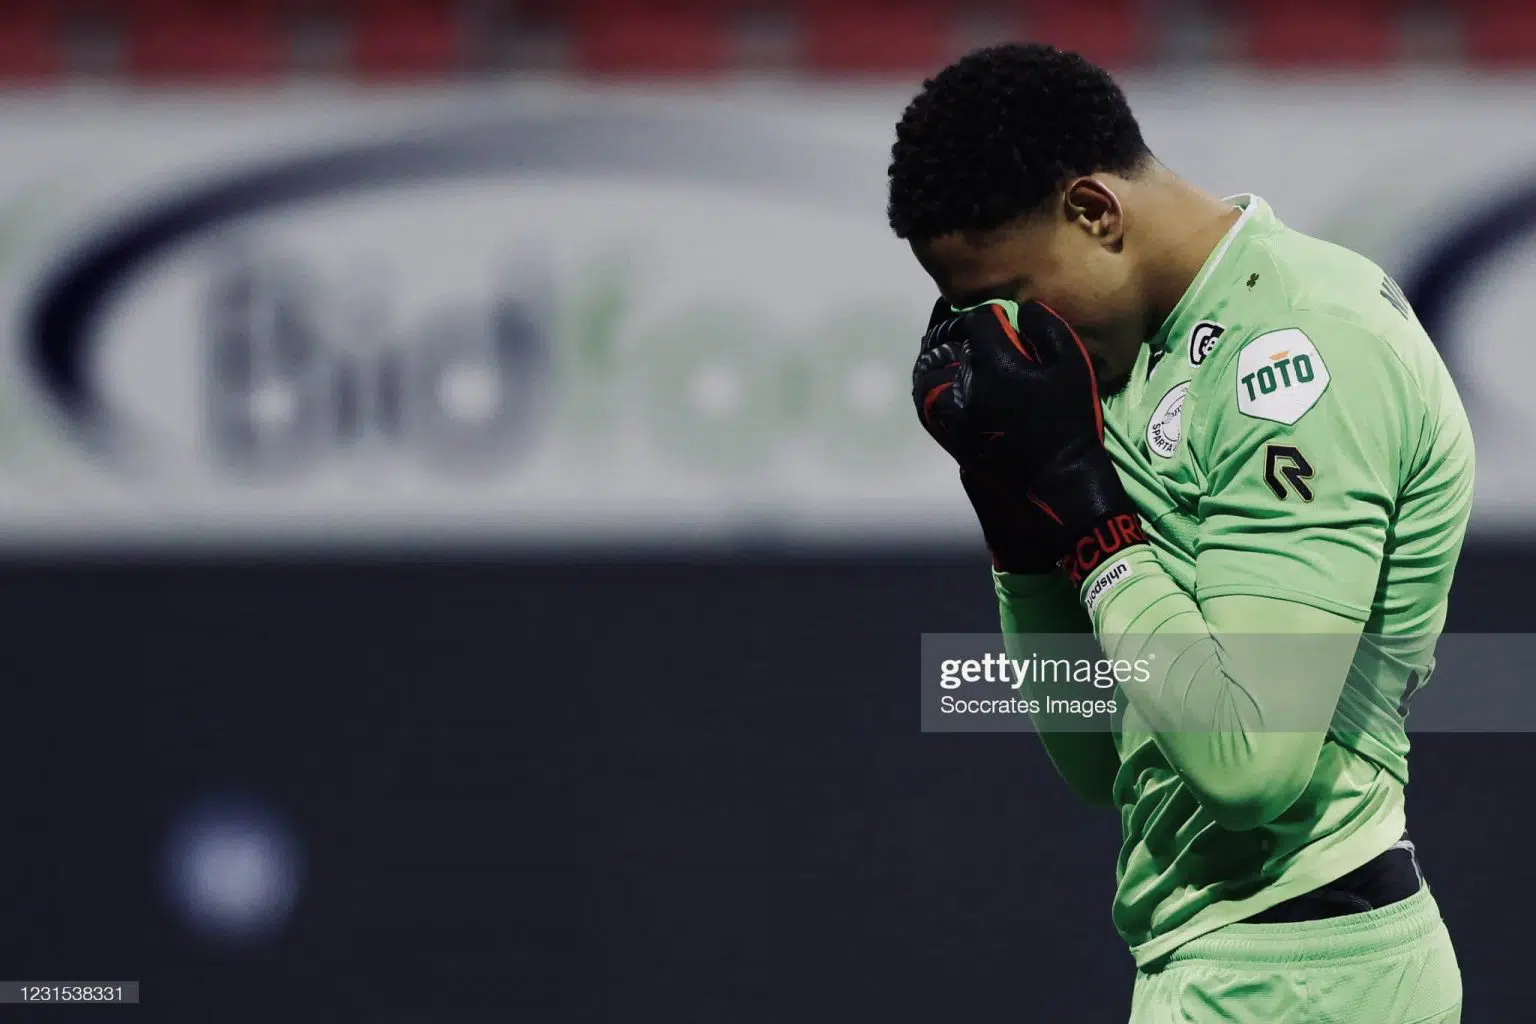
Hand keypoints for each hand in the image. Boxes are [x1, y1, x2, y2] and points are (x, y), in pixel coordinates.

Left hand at [912, 299, 1146, 585]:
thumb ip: (1047, 328)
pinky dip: (931, 381)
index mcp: (996, 365)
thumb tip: (1021, 308)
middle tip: (968, 323)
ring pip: (931, 368)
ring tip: (951, 346)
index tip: (997, 313)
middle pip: (948, 341)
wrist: (1056, 478)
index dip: (987, 310)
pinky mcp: (949, 432)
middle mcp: (966, 385)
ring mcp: (953, 411)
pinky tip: (944, 376)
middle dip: (957, 328)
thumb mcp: (1073, 366)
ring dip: (939, 353)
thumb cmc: (1070, 421)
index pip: (977, 319)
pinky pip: (927, 398)